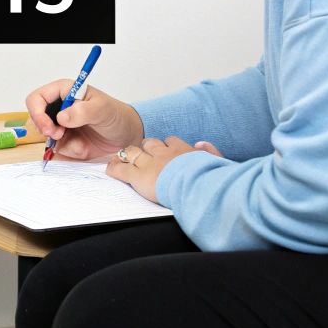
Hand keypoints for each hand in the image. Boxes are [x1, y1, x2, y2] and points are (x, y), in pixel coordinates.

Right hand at [23, 80, 142, 160]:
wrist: (126, 135)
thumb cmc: (115, 115)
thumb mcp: (102, 110)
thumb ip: (83, 111)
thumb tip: (61, 117)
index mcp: (63, 91)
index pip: (36, 99)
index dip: (37, 112)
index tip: (48, 127)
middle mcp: (58, 107)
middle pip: (35, 118)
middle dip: (46, 129)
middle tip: (59, 135)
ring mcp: (59, 125)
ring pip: (45, 136)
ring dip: (59, 142)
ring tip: (77, 142)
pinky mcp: (64, 141)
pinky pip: (56, 149)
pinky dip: (68, 151)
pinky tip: (82, 148)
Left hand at [107, 136, 221, 202]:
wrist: (196, 185)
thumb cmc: (208, 179)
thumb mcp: (217, 163)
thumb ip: (210, 152)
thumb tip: (202, 144)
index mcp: (183, 151)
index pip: (171, 142)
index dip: (166, 145)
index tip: (165, 148)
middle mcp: (164, 154)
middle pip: (150, 144)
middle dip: (145, 147)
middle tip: (142, 152)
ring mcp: (149, 164)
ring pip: (134, 153)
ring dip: (129, 154)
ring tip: (123, 157)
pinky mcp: (138, 176)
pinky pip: (122, 170)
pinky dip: (115, 169)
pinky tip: (110, 169)